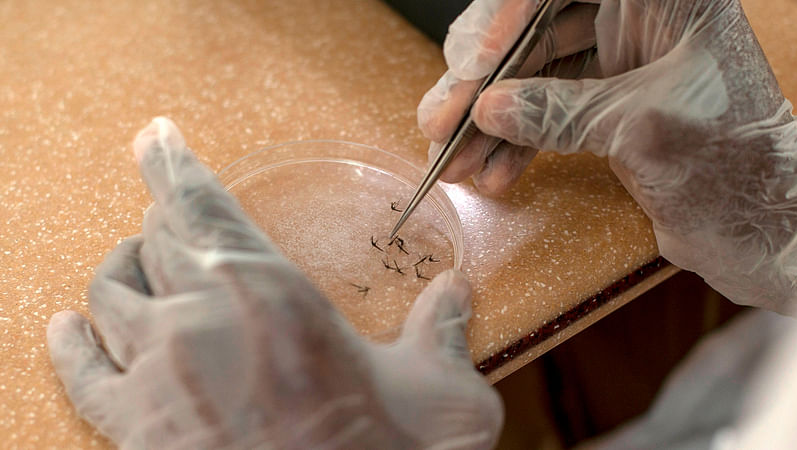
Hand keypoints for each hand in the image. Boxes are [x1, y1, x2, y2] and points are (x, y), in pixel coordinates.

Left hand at [47, 117, 501, 448]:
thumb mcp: (441, 396)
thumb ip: (441, 333)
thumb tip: (456, 292)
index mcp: (271, 295)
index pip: (202, 204)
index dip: (173, 163)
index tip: (156, 137)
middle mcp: (200, 322)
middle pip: (156, 243)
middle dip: (164, 221)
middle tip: (173, 213)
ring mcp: (159, 378)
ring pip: (111, 295)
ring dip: (121, 269)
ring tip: (132, 262)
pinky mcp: (136, 434)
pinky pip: (82, 375)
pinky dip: (70, 344)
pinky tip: (67, 327)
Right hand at [419, 0, 796, 312]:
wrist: (763, 229)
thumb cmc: (733, 167)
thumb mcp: (636, 128)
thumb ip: (557, 111)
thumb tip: (490, 107)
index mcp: (665, 0)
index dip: (509, 21)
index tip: (477, 68)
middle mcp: (640, 20)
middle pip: (535, 31)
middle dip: (483, 82)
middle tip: (443, 120)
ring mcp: (621, 63)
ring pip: (532, 76)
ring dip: (488, 121)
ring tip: (454, 160)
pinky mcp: (608, 106)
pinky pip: (544, 113)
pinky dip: (514, 143)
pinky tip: (492, 171)